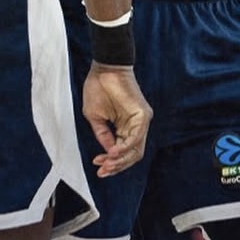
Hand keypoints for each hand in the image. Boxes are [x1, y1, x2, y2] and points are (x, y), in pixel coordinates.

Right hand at [82, 63, 152, 177]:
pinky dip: (125, 147)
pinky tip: (112, 151)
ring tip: (106, 163)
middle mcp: (136, 126)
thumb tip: (108, 153)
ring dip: (121, 160)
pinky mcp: (143, 114)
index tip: (97, 166)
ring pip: (136, 150)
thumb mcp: (96, 118)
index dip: (111, 162)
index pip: (123, 152)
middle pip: (132, 155)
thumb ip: (103, 135)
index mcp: (125, 127)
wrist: (104, 69)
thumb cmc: (98, 89)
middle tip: (102, 171)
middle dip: (116, 166)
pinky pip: (137, 137)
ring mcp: (141, 121)